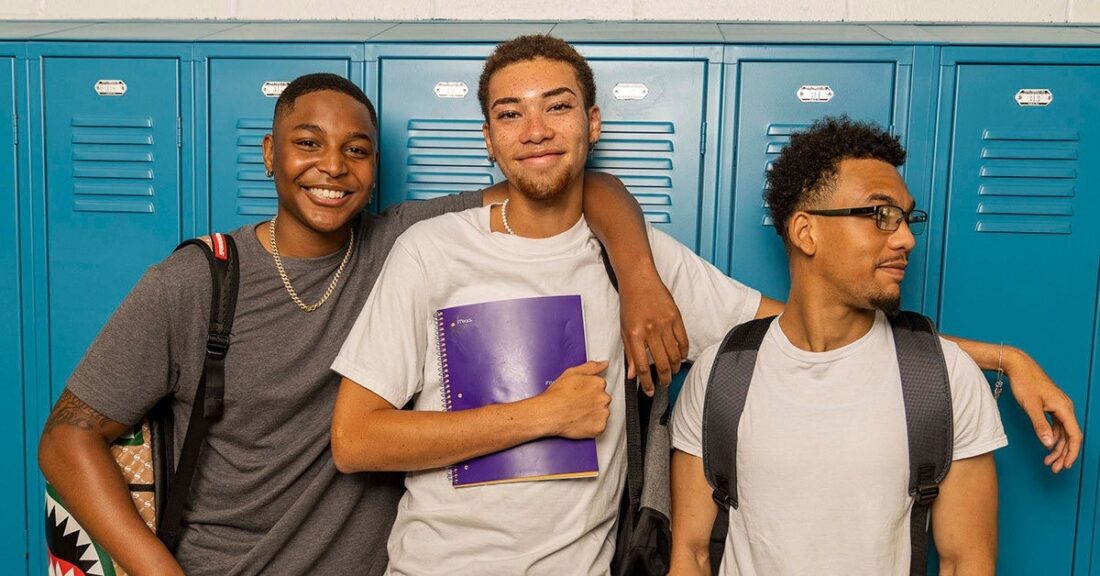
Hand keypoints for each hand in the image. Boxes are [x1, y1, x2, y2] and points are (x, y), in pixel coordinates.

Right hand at [538, 361, 611, 438]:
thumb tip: (604, 364)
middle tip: (578, 404)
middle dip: (593, 401)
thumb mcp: (572, 373)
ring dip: (594, 413)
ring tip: (578, 413)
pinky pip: (600, 425)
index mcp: (598, 383)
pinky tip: (581, 421)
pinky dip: (592, 425)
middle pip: (603, 399)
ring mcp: (602, 413)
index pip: (600, 386)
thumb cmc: (558, 395)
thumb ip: (591, 367)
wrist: (550, 414)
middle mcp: (604, 398)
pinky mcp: (600, 427)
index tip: (581, 394)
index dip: (589, 390)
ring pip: (602, 412)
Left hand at [619, 269, 688, 395]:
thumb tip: (632, 375)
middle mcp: (650, 330)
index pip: (641, 366)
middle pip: (660, 363)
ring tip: (671, 373)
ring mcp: (664, 323)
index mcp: (634, 334)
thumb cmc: (629, 304)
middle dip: (663, 378)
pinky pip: (683, 340)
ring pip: (674, 354)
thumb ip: (629, 352)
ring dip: (674, 368)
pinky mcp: (676, 316)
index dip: (646, 382)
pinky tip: (680, 358)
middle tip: (664, 384)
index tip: (649, 391)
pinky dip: (683, 352)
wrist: (639, 279)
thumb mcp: (623, 328)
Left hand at [1005, 347, 1081, 472]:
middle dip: (1064, 454)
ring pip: (1063, 432)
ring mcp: (1059, 407)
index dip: (1072, 452)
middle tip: (1055, 469)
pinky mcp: (1052, 406)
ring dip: (1057, 448)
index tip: (1065, 465)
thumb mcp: (1031, 406)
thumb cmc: (1024, 383)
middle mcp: (1065, 408)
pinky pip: (1057, 426)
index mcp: (1064, 408)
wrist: (1018, 366)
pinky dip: (1053, 438)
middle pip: (1070, 436)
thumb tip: (1049, 444)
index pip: (1074, 435)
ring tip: (1049, 462)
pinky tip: (1047, 446)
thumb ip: (1040, 426)